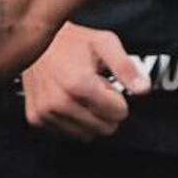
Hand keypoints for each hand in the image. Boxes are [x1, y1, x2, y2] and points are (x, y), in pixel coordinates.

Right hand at [23, 21, 146, 140]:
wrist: (34, 43)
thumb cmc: (71, 42)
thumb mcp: (105, 43)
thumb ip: (126, 67)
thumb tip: (143, 88)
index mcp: (79, 84)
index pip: (118, 113)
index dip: (120, 100)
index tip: (110, 86)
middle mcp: (60, 102)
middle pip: (105, 128)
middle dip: (108, 112)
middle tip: (98, 92)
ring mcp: (46, 112)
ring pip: (87, 135)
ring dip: (92, 119)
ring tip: (83, 96)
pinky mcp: (36, 118)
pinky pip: (68, 134)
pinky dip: (74, 122)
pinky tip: (70, 102)